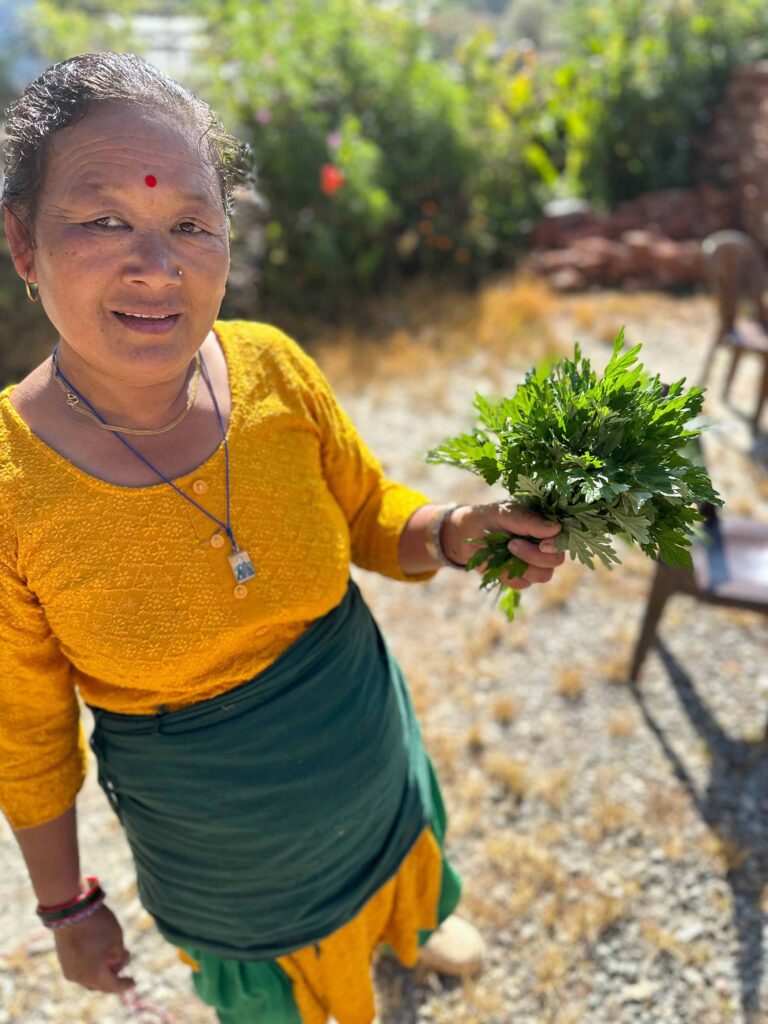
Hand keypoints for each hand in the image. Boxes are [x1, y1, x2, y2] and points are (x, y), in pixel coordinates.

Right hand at [53, 904, 134, 994]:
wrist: (69, 912)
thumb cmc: (97, 924)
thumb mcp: (117, 937)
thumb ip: (119, 954)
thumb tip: (114, 961)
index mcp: (96, 975)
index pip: (113, 986)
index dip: (124, 985)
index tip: (133, 982)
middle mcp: (81, 978)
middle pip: (100, 984)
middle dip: (113, 974)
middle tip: (125, 959)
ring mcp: (69, 970)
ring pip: (88, 977)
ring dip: (101, 969)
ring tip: (112, 953)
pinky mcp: (63, 960)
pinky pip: (80, 969)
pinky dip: (90, 965)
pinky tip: (98, 951)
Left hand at [442, 501, 564, 588]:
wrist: (465, 534)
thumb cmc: (488, 517)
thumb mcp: (505, 512)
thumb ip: (529, 520)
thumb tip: (556, 528)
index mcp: (546, 525)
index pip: (564, 538)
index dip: (556, 544)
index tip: (542, 544)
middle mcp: (545, 545)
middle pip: (556, 560)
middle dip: (534, 555)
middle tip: (512, 544)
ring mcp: (535, 563)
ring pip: (543, 575)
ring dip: (522, 564)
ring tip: (506, 549)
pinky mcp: (522, 577)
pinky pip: (523, 584)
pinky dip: (508, 574)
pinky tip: (500, 561)